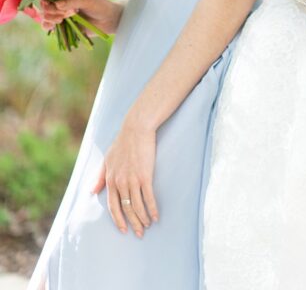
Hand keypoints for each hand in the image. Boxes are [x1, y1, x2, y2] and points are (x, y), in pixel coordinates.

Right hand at [39, 0, 123, 34]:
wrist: (108, 20)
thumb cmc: (100, 6)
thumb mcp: (87, 0)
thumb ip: (71, 1)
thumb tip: (56, 4)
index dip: (46, 0)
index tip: (50, 4)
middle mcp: (62, 3)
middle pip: (46, 7)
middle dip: (53, 11)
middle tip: (67, 13)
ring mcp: (61, 15)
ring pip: (45, 17)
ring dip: (51, 18)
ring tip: (63, 19)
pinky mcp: (63, 26)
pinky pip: (49, 26)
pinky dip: (49, 26)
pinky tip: (56, 25)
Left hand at [92, 120, 158, 236]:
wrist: (136, 128)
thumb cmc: (122, 143)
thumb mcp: (107, 159)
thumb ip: (99, 177)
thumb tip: (91, 191)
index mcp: (110, 179)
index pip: (113, 206)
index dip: (118, 219)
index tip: (123, 229)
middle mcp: (120, 183)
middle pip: (126, 209)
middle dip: (132, 223)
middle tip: (138, 234)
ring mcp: (132, 180)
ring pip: (137, 206)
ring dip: (143, 219)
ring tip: (148, 226)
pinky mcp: (145, 176)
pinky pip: (148, 197)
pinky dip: (152, 209)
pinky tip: (156, 216)